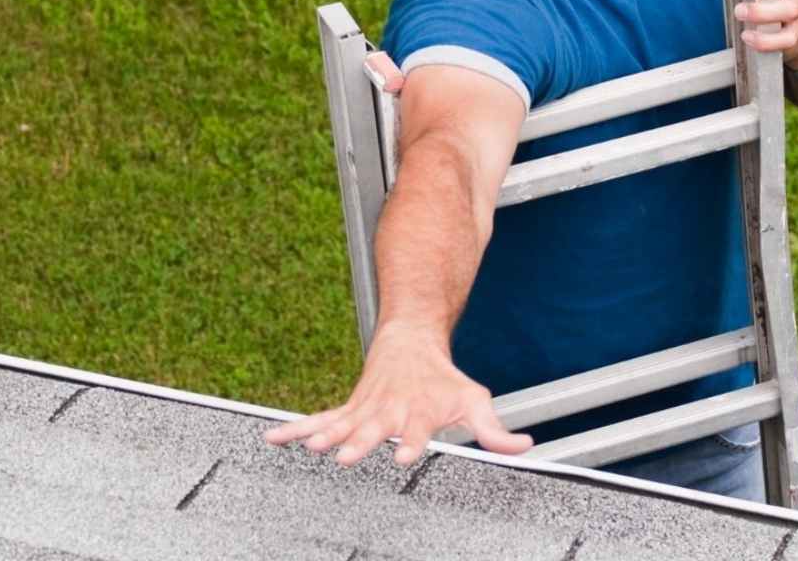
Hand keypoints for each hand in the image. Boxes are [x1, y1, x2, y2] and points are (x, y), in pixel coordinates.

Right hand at [263, 324, 532, 466]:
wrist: (412, 341)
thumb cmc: (444, 380)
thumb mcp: (474, 401)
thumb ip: (494, 431)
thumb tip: (525, 447)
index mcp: (419, 412)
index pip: (416, 430)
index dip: (410, 442)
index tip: (402, 455)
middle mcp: (389, 411)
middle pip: (373, 428)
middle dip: (360, 442)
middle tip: (344, 456)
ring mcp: (365, 410)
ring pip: (341, 423)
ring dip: (324, 435)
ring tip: (310, 447)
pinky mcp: (348, 409)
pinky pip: (318, 420)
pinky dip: (294, 430)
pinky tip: (272, 440)